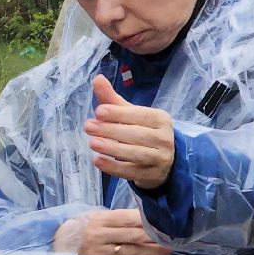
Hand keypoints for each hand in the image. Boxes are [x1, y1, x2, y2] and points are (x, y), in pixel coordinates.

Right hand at [54, 208, 171, 254]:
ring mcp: (99, 253)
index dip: (147, 221)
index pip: (127, 218)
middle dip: (155, 238)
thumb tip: (141, 218)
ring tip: (169, 251)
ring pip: (132, 252)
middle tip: (172, 238)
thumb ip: (113, 218)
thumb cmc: (75, 230)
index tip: (164, 222)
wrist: (51, 249)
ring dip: (153, 252)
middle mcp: (99, 235)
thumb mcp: (91, 217)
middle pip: (133, 236)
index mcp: (98, 219)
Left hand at [85, 74, 175, 189]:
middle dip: (111, 130)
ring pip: (136, 153)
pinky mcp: (152, 175)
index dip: (119, 113)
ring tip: (92, 142)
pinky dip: (114, 167)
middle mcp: (164, 138)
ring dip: (112, 148)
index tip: (99, 112)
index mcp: (160, 119)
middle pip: (136, 134)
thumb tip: (97, 78)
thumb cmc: (143, 132)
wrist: (164, 162)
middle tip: (88, 127)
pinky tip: (98, 161)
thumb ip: (113, 100)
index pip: (139, 115)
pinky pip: (132, 172)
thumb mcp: (131, 115)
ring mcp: (160, 158)